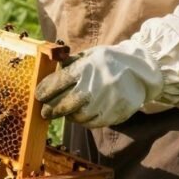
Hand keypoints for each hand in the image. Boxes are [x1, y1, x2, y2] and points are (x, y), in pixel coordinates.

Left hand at [34, 39, 164, 127]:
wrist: (140, 71)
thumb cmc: (107, 62)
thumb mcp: (88, 56)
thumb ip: (68, 65)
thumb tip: (45, 76)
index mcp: (87, 67)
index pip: (59, 81)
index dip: (45, 90)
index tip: (39, 95)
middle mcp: (97, 84)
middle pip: (66, 103)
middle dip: (52, 109)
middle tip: (45, 112)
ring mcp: (107, 100)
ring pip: (79, 116)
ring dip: (68, 116)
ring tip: (65, 112)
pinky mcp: (116, 113)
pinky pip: (93, 123)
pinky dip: (83, 121)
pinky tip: (81, 115)